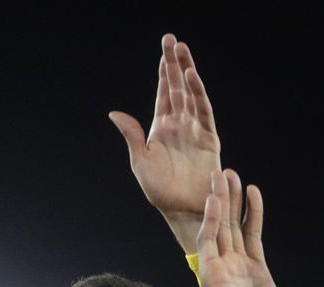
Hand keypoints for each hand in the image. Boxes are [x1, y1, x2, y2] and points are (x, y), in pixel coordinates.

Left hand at [111, 34, 221, 252]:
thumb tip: (114, 112)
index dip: (163, 72)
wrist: (182, 210)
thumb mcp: (140, 161)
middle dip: (175, 63)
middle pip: (177, 87)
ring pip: (191, 94)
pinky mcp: (209, 140)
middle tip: (172, 39)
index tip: (163, 50)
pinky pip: (204, 113)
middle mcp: (180, 125)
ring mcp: (195, 131)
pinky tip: (191, 78)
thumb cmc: (160, 191)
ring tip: (182, 50)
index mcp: (161, 128)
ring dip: (187, 72)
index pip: (163, 93)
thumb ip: (131, 135)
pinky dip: (198, 94)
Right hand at [195, 170, 323, 286]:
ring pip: (219, 225)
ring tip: (220, 174)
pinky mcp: (210, 271)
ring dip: (219, 200)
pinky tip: (214, 198)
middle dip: (231, 198)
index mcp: (256, 275)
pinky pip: (209, 239)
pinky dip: (211, 218)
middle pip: (232, 224)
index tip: (252, 190)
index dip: (251, 212)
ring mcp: (222, 268)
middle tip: (228, 172)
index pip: (251, 235)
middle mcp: (236, 268)